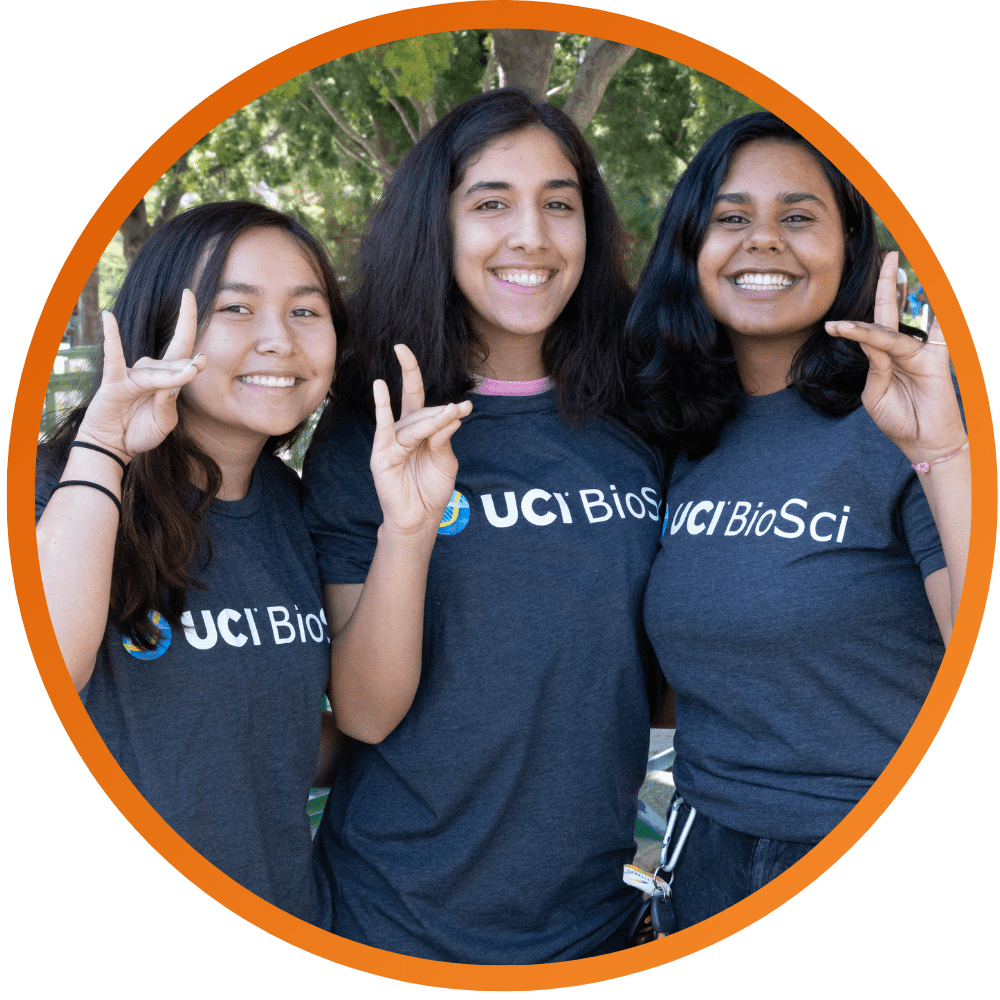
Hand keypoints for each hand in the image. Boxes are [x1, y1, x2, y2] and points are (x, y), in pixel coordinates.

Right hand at [75, 289, 208, 461]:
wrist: (114, 447)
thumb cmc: (140, 433)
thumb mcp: (163, 423)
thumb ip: (168, 404)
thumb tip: (172, 383)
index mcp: (167, 380)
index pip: (182, 346)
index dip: (188, 327)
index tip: (194, 322)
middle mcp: (150, 373)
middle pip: (173, 362)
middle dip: (184, 369)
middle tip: (195, 369)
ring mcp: (131, 375)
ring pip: (153, 370)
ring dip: (165, 378)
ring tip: (169, 390)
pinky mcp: (114, 382)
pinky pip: (114, 358)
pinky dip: (112, 338)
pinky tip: (108, 319)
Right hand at [369, 344, 472, 536]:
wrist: (421, 518)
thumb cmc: (432, 490)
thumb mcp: (445, 460)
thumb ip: (444, 437)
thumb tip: (451, 412)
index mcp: (420, 431)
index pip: (428, 407)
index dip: (447, 407)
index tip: (467, 407)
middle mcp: (404, 431)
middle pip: (418, 406)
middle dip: (433, 401)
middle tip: (459, 408)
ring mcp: (392, 441)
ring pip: (414, 423)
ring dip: (433, 419)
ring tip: (452, 413)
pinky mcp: (382, 454)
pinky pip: (383, 428)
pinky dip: (381, 406)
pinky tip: (379, 386)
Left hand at [825, 252, 964, 464]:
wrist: (923, 443)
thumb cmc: (898, 420)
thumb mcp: (875, 393)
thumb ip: (875, 365)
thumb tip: (874, 341)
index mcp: (884, 358)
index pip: (871, 330)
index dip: (854, 324)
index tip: (832, 324)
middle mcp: (903, 350)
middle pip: (892, 311)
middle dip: (888, 284)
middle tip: (890, 255)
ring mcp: (920, 352)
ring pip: (905, 321)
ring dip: (901, 295)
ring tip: (899, 267)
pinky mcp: (936, 360)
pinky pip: (934, 333)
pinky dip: (934, 313)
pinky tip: (935, 293)